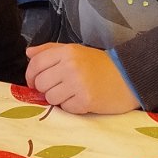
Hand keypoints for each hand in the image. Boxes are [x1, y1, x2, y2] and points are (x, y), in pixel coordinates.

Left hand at [24, 42, 139, 114]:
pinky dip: (70, 106)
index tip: (33, 82)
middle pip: (40, 83)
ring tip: (70, 93)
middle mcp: (70, 66)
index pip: (36, 64)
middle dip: (45, 88)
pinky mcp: (85, 101)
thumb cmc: (99, 64)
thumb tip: (29, 53)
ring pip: (50, 97)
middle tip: (57, 88)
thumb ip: (50, 50)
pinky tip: (81, 99)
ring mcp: (78, 84)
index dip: (30, 75)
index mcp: (67, 51)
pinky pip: (65, 108)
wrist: (128, 77)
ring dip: (57, 98)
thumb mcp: (75, 50)